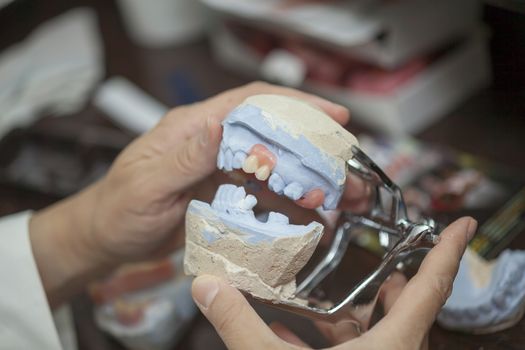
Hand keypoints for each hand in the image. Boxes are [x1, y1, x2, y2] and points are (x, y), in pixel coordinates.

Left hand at [28, 82, 351, 305]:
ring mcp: (222, 172)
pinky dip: (289, 206)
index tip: (332, 115)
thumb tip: (219, 123)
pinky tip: (311, 218)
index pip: (251, 103)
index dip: (294, 104)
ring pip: (274, 169)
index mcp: (194, 128)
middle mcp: (214, 145)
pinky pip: (264, 197)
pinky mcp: (226, 197)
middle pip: (272, 136)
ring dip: (308, 181)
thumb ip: (184, 156)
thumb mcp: (147, 184)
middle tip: (348, 169)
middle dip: (314, 148)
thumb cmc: (119, 209)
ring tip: (341, 197)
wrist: (108, 239)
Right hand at [191, 217, 476, 349]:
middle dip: (397, 282)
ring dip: (365, 313)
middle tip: (389, 261)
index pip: (431, 286)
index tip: (463, 223)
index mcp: (394, 346)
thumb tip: (207, 286)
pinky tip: (306, 334)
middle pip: (409, 309)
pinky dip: (341, 340)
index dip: (448, 249)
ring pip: (386, 334)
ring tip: (345, 294)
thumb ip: (241, 324)